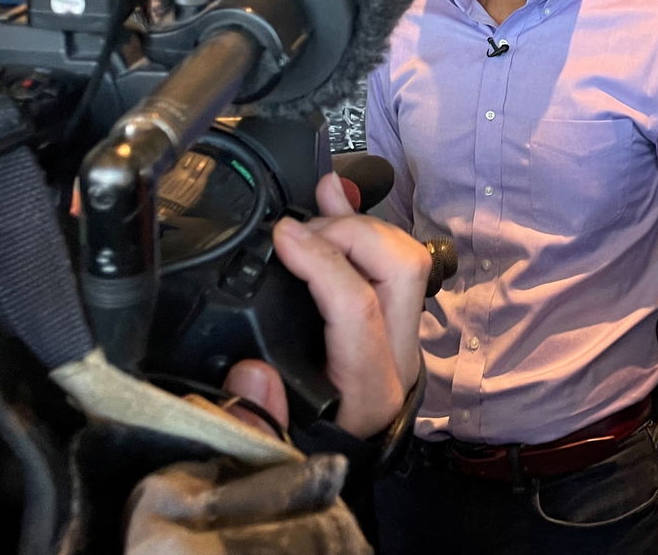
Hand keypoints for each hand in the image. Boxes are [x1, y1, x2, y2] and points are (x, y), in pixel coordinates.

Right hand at [224, 172, 429, 439]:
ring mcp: (403, 332)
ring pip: (407, 256)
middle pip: (402, 269)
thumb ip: (259, 422)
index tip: (281, 237)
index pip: (359, 308)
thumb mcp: (276, 451)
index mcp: (369, 389)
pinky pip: (392, 257)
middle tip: (299, 229)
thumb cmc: (306, 450)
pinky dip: (363, 224)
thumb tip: (251, 374)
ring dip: (362, 224)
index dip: (322, 263)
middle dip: (351, 233)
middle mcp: (398, 355)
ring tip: (317, 205)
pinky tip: (333, 200)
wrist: (337, 458)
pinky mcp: (394, 315)